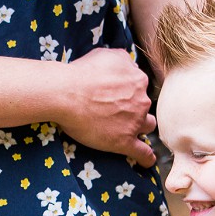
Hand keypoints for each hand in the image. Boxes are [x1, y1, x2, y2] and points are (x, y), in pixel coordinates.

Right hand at [59, 48, 155, 166]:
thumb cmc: (81, 73)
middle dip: (135, 109)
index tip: (117, 94)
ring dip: (141, 128)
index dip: (128, 91)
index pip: (139, 87)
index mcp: (138, 80)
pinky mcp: (124, 141)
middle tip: (117, 111)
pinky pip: (142, 152)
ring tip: (130, 131)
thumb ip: (122, 60)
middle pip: (144, 106)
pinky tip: (146, 161)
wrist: (67, 94)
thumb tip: (127, 64)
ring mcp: (134, 123)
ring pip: (147, 126)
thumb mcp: (106, 54)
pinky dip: (146, 158)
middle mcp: (141, 101)